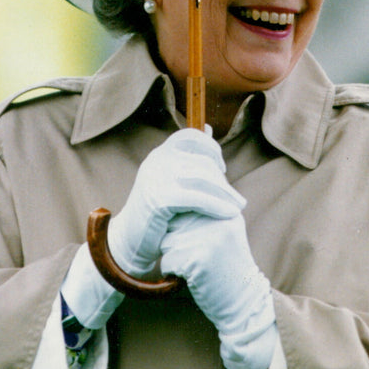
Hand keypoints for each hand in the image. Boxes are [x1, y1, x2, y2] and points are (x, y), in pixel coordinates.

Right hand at [106, 128, 244, 276]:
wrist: (130, 241)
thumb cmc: (156, 212)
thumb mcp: (170, 179)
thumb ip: (188, 158)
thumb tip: (208, 127)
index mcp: (159, 153)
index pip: (191, 136)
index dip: (211, 148)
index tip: (223, 168)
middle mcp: (156, 160)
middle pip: (202, 162)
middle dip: (224, 182)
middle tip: (239, 200)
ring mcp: (156, 178)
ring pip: (203, 178)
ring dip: (225, 194)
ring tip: (238, 208)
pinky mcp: (159, 199)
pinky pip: (198, 198)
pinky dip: (217, 206)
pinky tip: (229, 214)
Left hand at [160, 211, 276, 368]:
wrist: (244, 302)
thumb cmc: (227, 266)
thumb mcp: (225, 230)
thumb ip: (203, 213)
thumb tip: (167, 203)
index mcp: (225, 208)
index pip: (186, 205)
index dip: (184, 228)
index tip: (200, 245)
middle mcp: (218, 219)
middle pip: (173, 222)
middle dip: (176, 241)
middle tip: (200, 258)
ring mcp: (208, 238)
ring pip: (166, 241)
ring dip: (174, 257)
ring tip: (197, 267)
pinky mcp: (197, 259)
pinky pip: (166, 261)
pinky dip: (173, 273)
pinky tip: (194, 278)